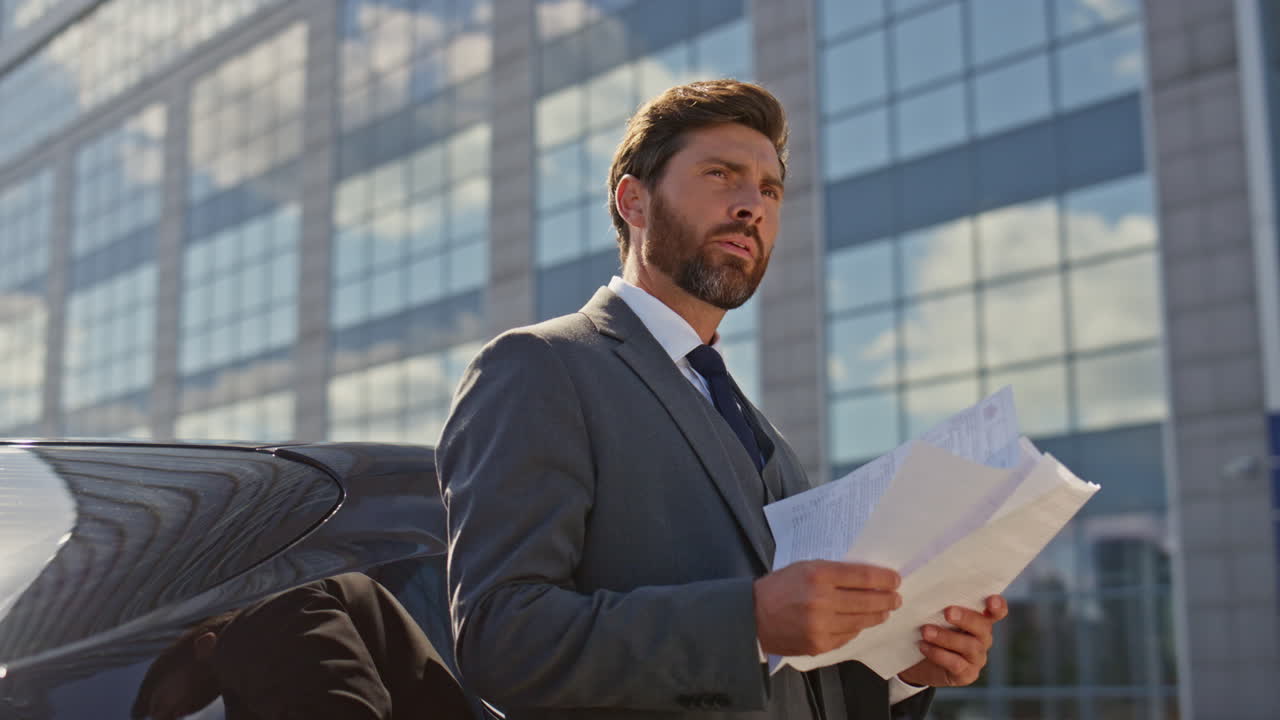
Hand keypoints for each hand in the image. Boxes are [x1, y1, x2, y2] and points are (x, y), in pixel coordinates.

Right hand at [753, 560, 900, 656]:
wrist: (752, 616)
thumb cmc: (779, 587)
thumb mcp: (804, 567)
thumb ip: (833, 572)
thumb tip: (866, 578)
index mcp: (818, 574)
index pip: (862, 576)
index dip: (884, 578)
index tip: (895, 579)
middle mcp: (822, 600)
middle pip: (867, 600)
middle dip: (887, 599)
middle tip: (896, 598)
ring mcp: (821, 625)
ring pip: (861, 621)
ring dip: (877, 615)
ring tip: (884, 611)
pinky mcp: (820, 644)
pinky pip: (848, 636)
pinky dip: (856, 628)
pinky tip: (860, 623)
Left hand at [898, 595, 1007, 687]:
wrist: (919, 663)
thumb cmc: (929, 630)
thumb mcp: (931, 614)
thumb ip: (935, 603)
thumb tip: (919, 586)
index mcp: (979, 618)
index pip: (996, 611)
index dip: (997, 606)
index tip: (991, 600)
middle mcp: (982, 637)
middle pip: (983, 627)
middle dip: (966, 618)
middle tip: (948, 612)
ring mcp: (977, 657)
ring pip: (970, 646)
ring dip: (946, 637)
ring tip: (926, 631)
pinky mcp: (966, 674)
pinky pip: (957, 664)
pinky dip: (938, 654)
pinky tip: (923, 646)